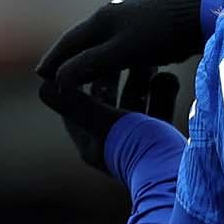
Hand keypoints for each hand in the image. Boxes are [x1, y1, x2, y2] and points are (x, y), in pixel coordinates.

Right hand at [34, 0, 213, 91]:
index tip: (40, 75)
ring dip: (93, 54)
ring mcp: (135, 15)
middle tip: (55, 73)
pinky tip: (125, 60)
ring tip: (87, 69)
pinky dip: (116, 54)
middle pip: (85, 38)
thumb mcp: (122, 53)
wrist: (200, 11)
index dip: (54, 60)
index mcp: (102, 19)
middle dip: (70, 56)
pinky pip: (127, 41)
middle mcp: (115, 13)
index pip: (70, 42)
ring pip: (107, 39)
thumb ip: (90, 65)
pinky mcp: (155, 21)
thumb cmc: (161, 33)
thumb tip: (58, 80)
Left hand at [38, 66, 180, 173]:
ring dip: (140, 80)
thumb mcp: (104, 122)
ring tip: (148, 58)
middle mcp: (113, 144)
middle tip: (119, 48)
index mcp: (93, 143)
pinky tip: (168, 76)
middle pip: (107, 102)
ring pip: (135, 104)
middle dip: (114, 74)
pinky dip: (162, 92)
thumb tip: (41, 85)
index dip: (78, 79)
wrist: (181, 175)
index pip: (77, 106)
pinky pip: (159, 111)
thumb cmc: (139, 148)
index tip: (85, 55)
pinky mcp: (162, 141)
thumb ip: (75, 103)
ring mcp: (139, 143)